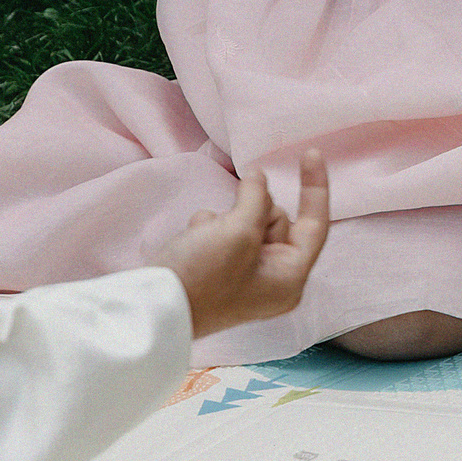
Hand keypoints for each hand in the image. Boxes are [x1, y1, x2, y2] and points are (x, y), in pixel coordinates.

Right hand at [153, 152, 330, 340]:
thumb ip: (257, 199)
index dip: (314, 187)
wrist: (146, 308)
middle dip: (251, 212)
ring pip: (248, 222)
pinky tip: (192, 241)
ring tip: (205, 238)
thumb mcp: (239, 231)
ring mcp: (244, 278)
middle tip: (227, 227)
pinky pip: (223, 233)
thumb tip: (258, 178)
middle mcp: (272, 281)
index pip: (315, 224)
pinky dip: (208, 228)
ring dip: (226, 220)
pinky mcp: (218, 272)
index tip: (312, 152)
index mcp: (290, 279)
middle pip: (276, 220)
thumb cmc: (201, 276)